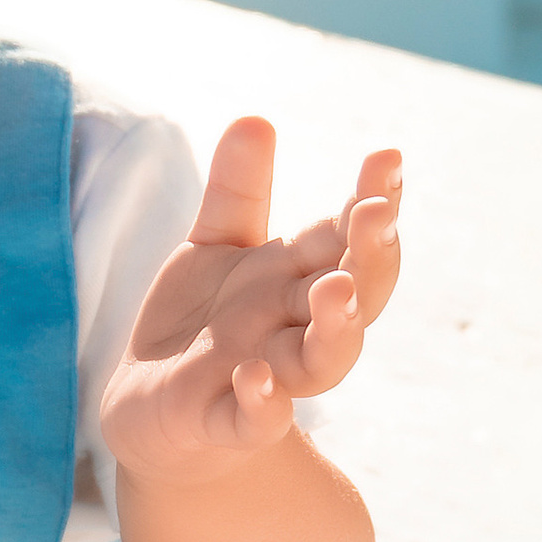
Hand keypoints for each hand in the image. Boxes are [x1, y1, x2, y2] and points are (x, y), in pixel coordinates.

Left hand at [100, 124, 401, 487]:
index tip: (387, 157)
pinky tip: (255, 377)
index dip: (372, 200)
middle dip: (368, 256)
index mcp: (299, 279)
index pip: (346, 236)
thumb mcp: (214, 246)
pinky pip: (255, 419)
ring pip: (322, 360)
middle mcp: (296, 327)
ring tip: (336, 290)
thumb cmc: (205, 323)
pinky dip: (262, 402)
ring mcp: (270, 377)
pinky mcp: (227, 423)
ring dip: (336, 328)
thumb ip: (237, 191)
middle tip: (376, 214)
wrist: (154, 411)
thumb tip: (257, 118)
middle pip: (353, 293)